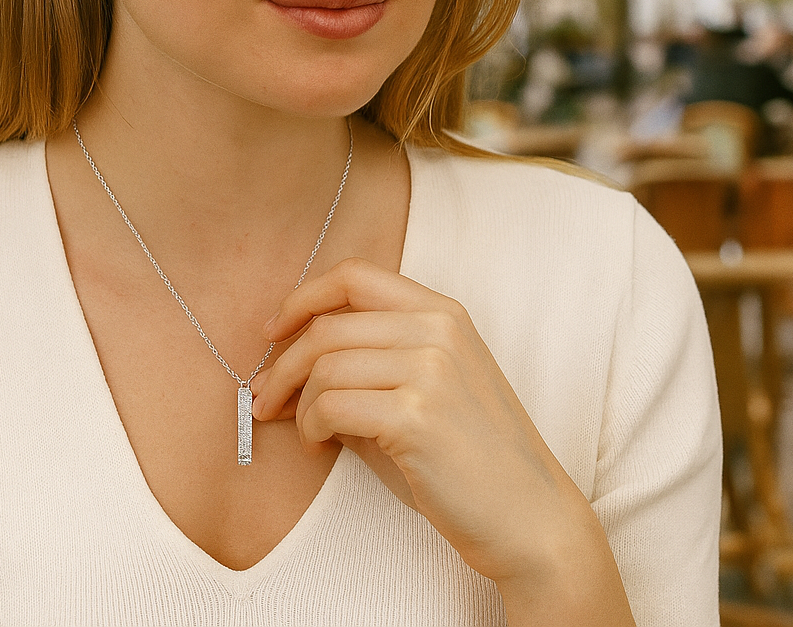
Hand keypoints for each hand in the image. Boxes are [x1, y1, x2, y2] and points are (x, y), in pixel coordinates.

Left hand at [251, 258, 633, 622]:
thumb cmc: (469, 456)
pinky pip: (330, 407)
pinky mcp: (416, 416)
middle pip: (328, 326)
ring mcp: (430, 369)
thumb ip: (369, 362)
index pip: (354, 275)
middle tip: (263, 397)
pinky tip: (317, 447)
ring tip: (301, 431)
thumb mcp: (428, 386)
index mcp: (442, 311)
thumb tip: (286, 364)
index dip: (303, 297)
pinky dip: (309, 428)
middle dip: (281, 364)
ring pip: (324, 366)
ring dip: (296, 403)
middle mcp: (437, 329)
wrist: (530, 517)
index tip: (273, 330)